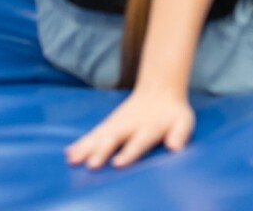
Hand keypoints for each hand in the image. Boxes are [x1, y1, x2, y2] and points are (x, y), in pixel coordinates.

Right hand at [66, 87, 195, 168]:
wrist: (159, 88)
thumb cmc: (172, 112)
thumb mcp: (183, 120)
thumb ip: (180, 134)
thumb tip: (175, 148)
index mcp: (149, 127)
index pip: (139, 141)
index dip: (129, 152)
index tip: (118, 164)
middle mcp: (130, 125)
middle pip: (114, 138)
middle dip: (102, 151)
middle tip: (91, 164)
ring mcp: (117, 124)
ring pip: (99, 136)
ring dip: (86, 148)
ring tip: (73, 159)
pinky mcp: (109, 124)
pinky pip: (93, 135)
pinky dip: (81, 144)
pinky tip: (70, 154)